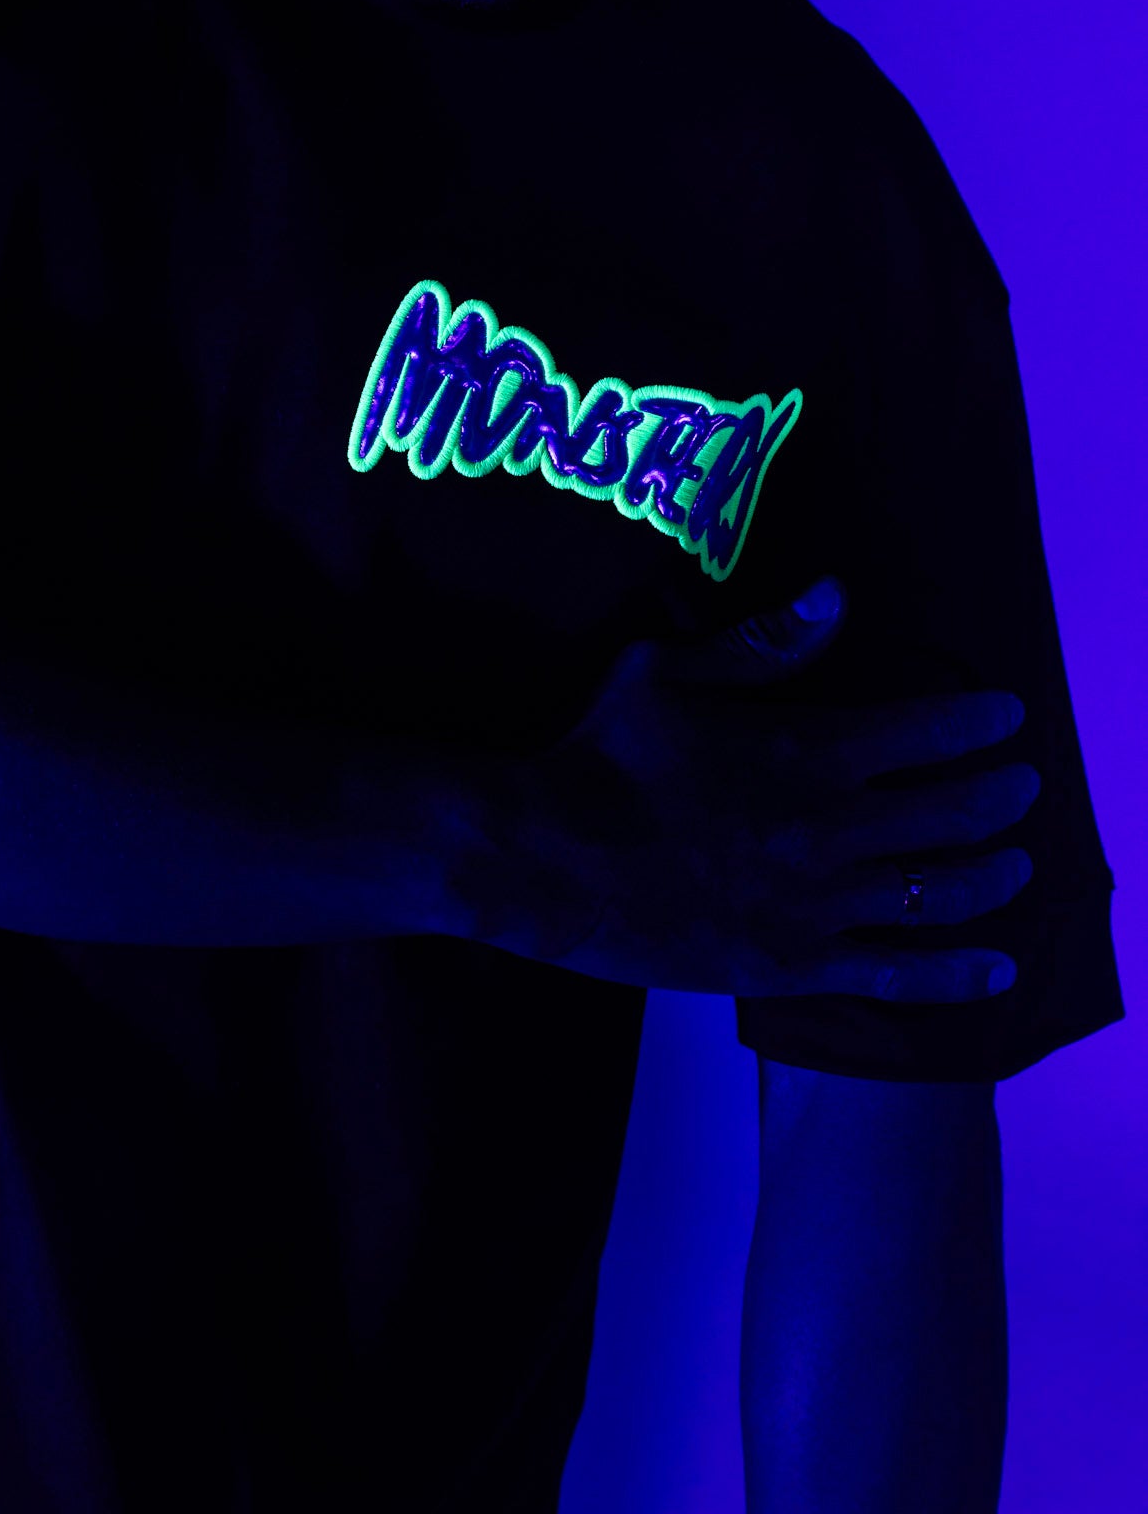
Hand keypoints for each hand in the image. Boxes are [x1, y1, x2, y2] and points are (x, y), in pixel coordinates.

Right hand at [450, 576, 1038, 1002]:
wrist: (544, 858)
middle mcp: (829, 825)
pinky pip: (898, 972)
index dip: (979, 724)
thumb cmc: (597, 754)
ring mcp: (817, 901)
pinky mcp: (793, 962)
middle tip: (1023, 787)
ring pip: (939, 891)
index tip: (1009, 719)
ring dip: (993, 875)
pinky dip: (959, 973)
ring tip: (1018, 863)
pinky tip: (999, 968)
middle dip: (1001, 796)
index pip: (925, 731)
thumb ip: (763, 640)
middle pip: (951, 812)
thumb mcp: (668, 669)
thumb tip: (837, 593)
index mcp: (807, 749)